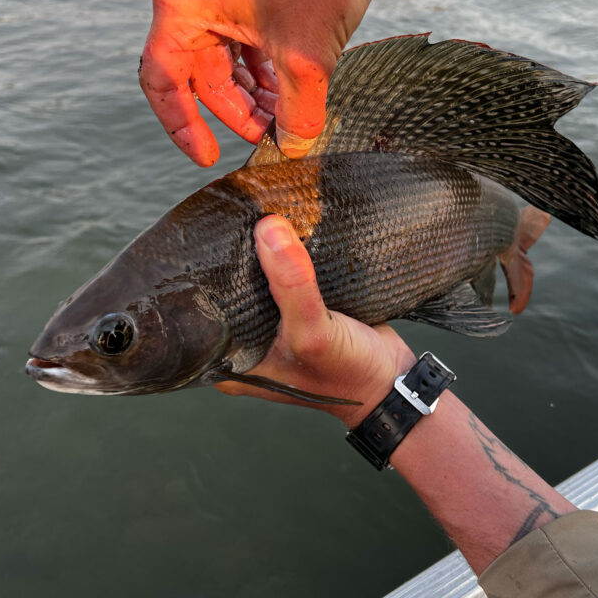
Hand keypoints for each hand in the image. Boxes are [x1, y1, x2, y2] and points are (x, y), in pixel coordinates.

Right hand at [139, 0, 386, 165]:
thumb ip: (296, 113)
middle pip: (201, 73)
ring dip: (255, 90)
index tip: (209, 158)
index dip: (183, 128)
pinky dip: (267, 64)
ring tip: (289, 115)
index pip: (164, 83)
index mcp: (181, 5)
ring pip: (227, 56)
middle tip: (271, 137)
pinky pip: (246, 34)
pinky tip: (293, 85)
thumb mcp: (307, 57)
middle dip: (237, 110)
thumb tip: (293, 149)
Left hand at [215, 215, 415, 428]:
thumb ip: (291, 285)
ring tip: (256, 216)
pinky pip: (283, 279)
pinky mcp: (297, 311)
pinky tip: (285, 233)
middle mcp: (245, 344)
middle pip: (228, 291)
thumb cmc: (348, 374)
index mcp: (233, 361)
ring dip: (261, 255)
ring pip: (256, 281)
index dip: (204, 274)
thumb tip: (269, 229)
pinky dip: (286, 259)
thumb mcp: (315, 333)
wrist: (393, 382)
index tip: (211, 234)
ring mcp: (271, 328)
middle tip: (235, 216)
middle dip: (233, 258)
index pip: (203, 310)